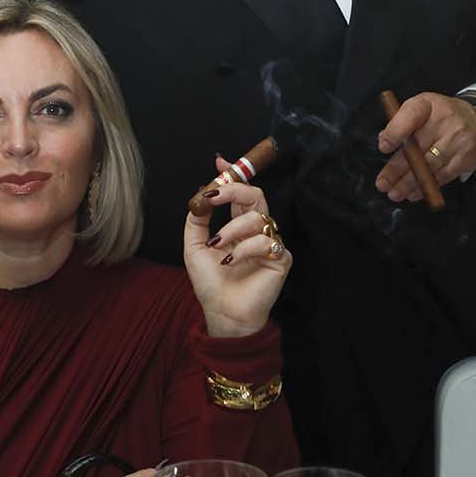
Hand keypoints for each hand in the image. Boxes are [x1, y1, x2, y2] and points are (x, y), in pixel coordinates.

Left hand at [184, 157, 290, 337]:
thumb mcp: (194, 247)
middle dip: (233, 188)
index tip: (220, 163)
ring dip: (232, 228)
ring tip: (218, 245)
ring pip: (256, 216)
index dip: (232, 176)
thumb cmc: (211, 284)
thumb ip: (196, 220)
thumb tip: (199, 196)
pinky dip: (244, 249)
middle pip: (254, 195)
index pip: (239, 194)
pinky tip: (233, 262)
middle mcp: (256, 231)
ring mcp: (270, 243)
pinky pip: (264, 241)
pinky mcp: (280, 258)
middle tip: (214, 194)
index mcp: (238, 226)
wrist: (223, 313)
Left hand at [376, 93, 475, 201]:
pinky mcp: (465, 159)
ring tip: (395, 193)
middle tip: (382, 183)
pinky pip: (443, 176)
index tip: (383, 147)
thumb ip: (401, 121)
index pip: (411, 115)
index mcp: (428, 105)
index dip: (396, 132)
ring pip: (429, 166)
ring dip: (409, 183)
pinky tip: (413, 193)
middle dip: (397, 168)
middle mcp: (444, 122)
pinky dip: (426, 186)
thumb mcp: (420, 107)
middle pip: (417, 148)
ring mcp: (457, 141)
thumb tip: (385, 140)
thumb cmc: (440, 115)